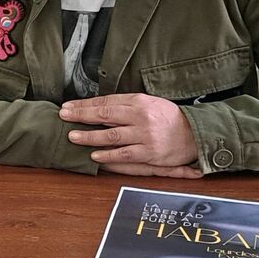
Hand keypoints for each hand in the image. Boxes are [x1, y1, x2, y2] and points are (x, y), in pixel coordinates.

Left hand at [61, 94, 202, 178]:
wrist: (195, 134)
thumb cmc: (168, 118)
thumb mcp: (148, 103)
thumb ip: (125, 105)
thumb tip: (99, 107)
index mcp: (139, 102)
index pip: (106, 102)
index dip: (85, 104)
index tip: (68, 106)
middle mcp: (140, 117)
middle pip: (105, 115)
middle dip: (82, 116)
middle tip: (64, 116)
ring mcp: (144, 136)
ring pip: (111, 136)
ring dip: (90, 136)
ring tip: (73, 136)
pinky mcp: (149, 153)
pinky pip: (124, 155)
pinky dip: (108, 155)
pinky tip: (95, 155)